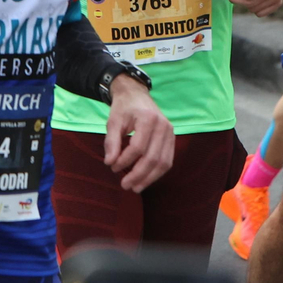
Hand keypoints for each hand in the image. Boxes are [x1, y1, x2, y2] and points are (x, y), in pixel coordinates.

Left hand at [103, 74, 173, 191]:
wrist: (136, 95)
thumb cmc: (123, 108)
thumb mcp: (113, 121)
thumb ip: (111, 142)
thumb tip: (109, 163)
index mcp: (148, 119)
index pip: (138, 147)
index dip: (125, 160)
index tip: (112, 167)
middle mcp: (163, 126)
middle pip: (153, 157)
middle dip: (138, 174)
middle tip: (125, 185)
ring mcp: (170, 132)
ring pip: (163, 162)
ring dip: (149, 178)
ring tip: (136, 187)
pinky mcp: (172, 139)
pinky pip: (168, 160)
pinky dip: (157, 172)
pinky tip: (145, 179)